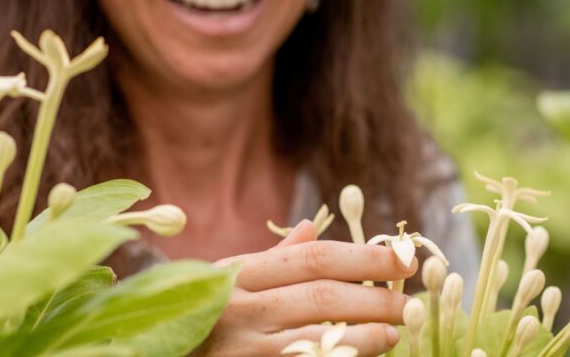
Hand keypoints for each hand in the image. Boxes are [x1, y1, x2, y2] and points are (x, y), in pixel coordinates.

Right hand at [193, 219, 415, 355]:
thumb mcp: (225, 279)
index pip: (315, 258)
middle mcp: (242, 307)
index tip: (403, 259)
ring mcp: (245, 348)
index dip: (365, 257)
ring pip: (320, 337)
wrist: (160, 351)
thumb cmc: (200, 314)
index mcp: (241, 273)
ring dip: (367, 335)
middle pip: (323, 296)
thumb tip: (312, 226)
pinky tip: (363, 355)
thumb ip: (272, 257)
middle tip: (410, 300)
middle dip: (375, 297)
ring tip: (396, 331)